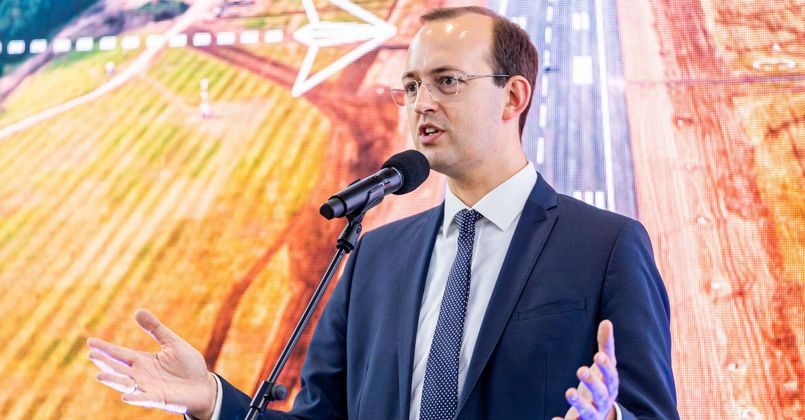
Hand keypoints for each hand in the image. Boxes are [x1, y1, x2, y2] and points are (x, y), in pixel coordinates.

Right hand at [87, 309, 217, 418]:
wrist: (204, 386)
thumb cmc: (188, 365)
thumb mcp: (172, 343)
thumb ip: (155, 329)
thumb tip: (137, 311)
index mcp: (143, 361)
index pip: (120, 353)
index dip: (105, 348)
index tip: (90, 341)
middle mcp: (141, 375)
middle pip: (118, 368)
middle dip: (105, 362)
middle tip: (91, 354)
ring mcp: (148, 388)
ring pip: (126, 384)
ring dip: (113, 380)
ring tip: (99, 374)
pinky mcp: (159, 399)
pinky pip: (145, 399)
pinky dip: (135, 398)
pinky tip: (125, 397)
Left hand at [553, 320, 618, 419]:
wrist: (601, 416)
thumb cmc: (601, 385)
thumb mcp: (604, 367)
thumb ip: (605, 346)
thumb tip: (607, 321)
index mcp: (610, 386)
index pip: (610, 376)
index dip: (606, 367)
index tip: (599, 356)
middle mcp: (603, 401)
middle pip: (601, 394)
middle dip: (592, 383)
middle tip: (581, 370)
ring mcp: (593, 415)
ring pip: (588, 412)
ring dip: (579, 403)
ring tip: (568, 393)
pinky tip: (554, 419)